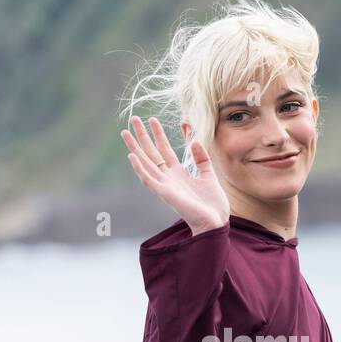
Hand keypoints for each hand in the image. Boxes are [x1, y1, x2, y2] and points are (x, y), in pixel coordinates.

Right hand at [121, 115, 229, 234]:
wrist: (215, 223)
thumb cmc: (213, 205)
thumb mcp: (209, 176)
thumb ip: (202, 159)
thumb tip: (194, 141)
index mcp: (178, 174)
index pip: (165, 150)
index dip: (158, 134)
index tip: (152, 119)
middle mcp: (168, 178)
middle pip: (151, 153)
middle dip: (142, 136)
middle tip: (133, 118)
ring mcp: (164, 186)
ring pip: (145, 163)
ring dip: (135, 147)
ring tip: (125, 132)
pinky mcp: (164, 194)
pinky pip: (148, 180)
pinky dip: (139, 169)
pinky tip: (132, 156)